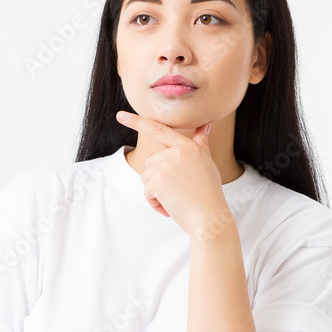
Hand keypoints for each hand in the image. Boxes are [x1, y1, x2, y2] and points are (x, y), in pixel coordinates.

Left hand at [115, 111, 229, 235]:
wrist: (210, 216)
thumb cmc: (208, 193)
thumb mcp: (207, 163)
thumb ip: (201, 144)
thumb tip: (205, 125)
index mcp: (188, 147)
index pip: (159, 130)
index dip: (137, 122)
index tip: (120, 116)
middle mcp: (176, 152)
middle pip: (150, 162)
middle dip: (157, 178)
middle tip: (177, 191)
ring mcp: (166, 165)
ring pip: (146, 177)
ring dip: (156, 191)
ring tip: (175, 199)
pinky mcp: (158, 180)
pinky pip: (147, 192)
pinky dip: (155, 203)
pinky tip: (171, 207)